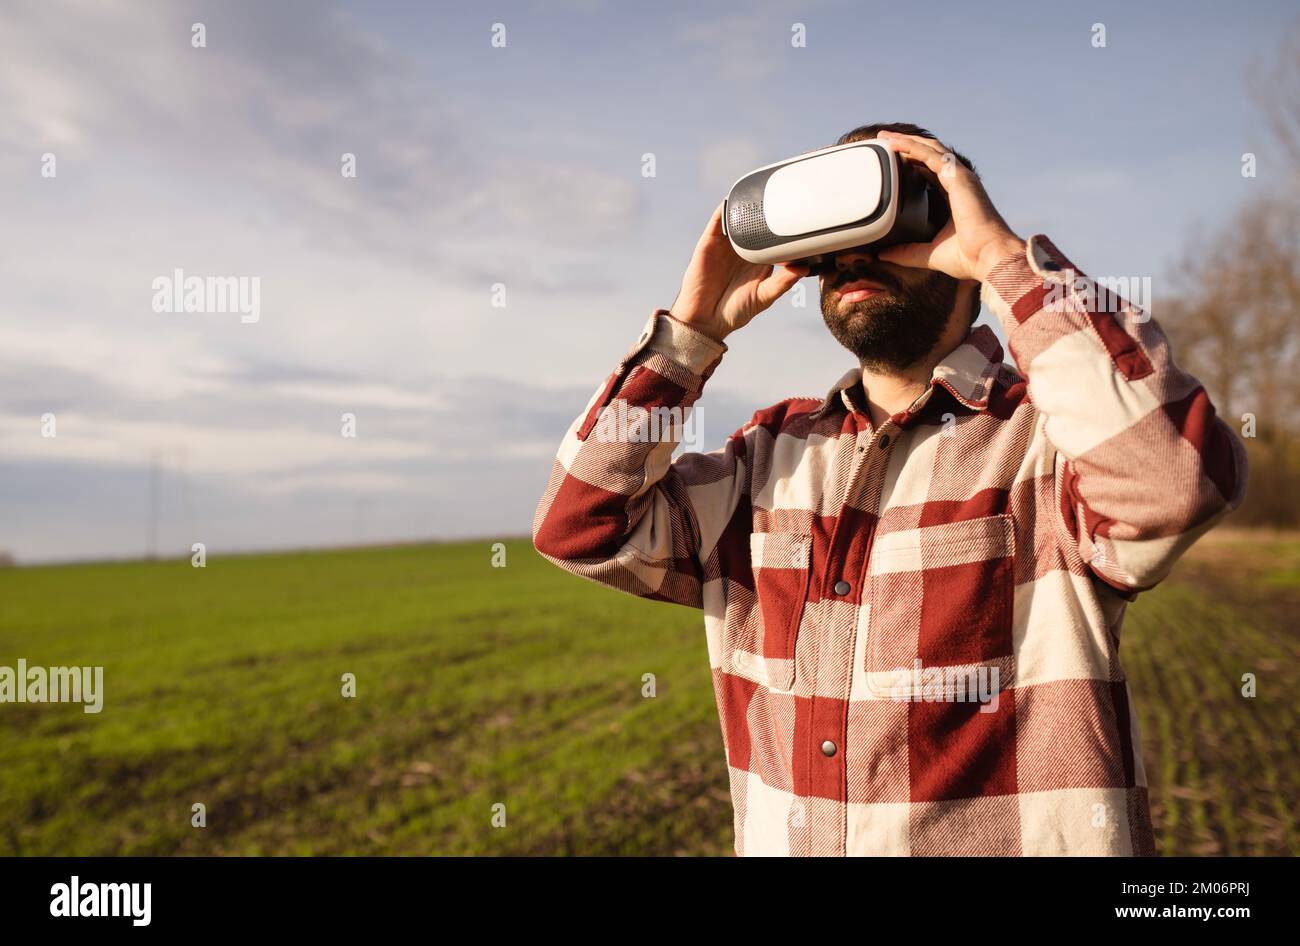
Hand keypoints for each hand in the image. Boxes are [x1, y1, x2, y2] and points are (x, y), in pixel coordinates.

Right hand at [668, 200, 808, 342]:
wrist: (705, 321)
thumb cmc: (734, 312)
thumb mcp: (764, 297)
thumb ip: (782, 283)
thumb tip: (803, 269)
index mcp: (757, 262)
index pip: (773, 239)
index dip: (783, 227)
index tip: (799, 215)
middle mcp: (741, 251)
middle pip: (755, 224)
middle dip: (766, 210)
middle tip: (783, 194)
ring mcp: (724, 246)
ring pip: (737, 219)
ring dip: (745, 206)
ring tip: (761, 191)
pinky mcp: (708, 245)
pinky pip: (716, 222)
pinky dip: (724, 209)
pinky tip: (734, 199)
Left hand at [873, 131, 1023, 281]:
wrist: (989, 256)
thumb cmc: (969, 257)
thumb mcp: (928, 253)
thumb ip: (906, 253)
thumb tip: (883, 255)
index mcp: (954, 198)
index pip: (931, 173)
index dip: (913, 163)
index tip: (894, 161)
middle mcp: (958, 183)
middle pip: (929, 156)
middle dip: (907, 146)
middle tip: (884, 141)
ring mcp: (959, 177)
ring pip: (929, 150)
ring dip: (906, 141)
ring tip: (886, 137)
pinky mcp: (957, 176)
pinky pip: (930, 154)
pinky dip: (912, 146)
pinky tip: (895, 143)